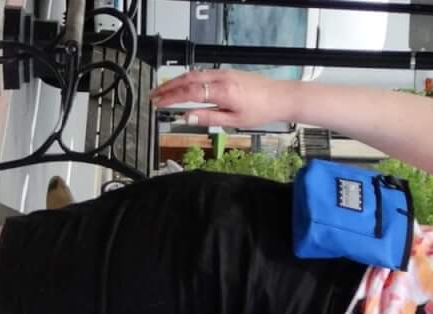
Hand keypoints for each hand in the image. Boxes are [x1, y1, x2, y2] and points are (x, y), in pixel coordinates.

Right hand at [149, 70, 295, 131]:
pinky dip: (188, 78)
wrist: (279, 97)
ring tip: (163, 91)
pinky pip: (202, 73)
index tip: (158, 103)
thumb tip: (187, 117)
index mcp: (223, 92)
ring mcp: (223, 73)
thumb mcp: (234, 121)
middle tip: (153, 95)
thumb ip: (208, 118)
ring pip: (193, 74)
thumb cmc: (260, 111)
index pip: (189, 93)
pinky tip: (182, 85)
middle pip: (187, 79)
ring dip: (176, 81)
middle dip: (167, 86)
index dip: (171, 98)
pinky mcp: (226, 72)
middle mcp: (221, 78)